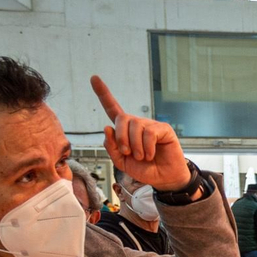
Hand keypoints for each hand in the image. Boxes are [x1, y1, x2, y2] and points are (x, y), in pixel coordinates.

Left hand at [91, 75, 192, 191]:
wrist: (163, 178)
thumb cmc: (144, 169)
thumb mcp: (121, 162)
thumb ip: (111, 147)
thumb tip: (107, 127)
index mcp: (124, 130)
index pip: (112, 108)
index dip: (103, 94)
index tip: (93, 78)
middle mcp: (137, 124)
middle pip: (121, 118)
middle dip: (120, 137)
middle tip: (127, 152)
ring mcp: (150, 125)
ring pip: (135, 126)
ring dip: (135, 146)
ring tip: (141, 157)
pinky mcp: (163, 129)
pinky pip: (149, 133)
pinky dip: (147, 147)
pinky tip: (150, 154)